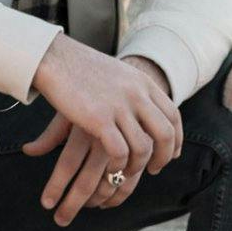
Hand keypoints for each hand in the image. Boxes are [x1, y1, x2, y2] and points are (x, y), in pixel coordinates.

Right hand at [24, 35, 182, 225]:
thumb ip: (135, 90)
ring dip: (136, 166)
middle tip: (154, 169)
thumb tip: (145, 109)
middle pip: (164, 134)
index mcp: (143, 83)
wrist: (55, 58)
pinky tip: (110, 169)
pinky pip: (119, 152)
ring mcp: (119, 107)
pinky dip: (118, 166)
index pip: (173, 116)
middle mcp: (137, 94)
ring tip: (125, 172)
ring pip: (142, 147)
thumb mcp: (118, 74)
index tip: (171, 154)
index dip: (176, 139)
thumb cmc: (81, 68)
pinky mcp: (99, 119)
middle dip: (162, 157)